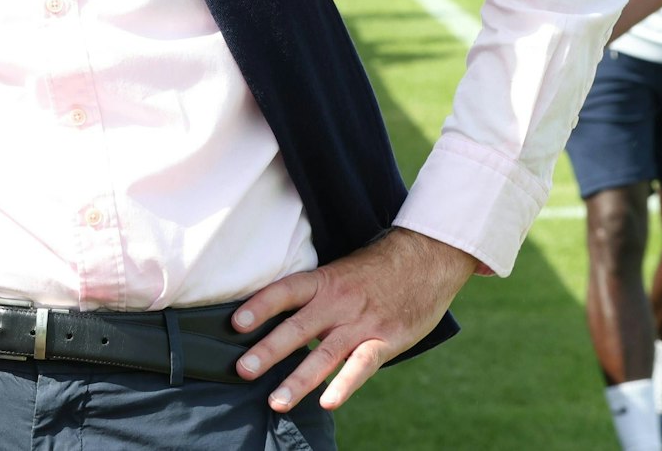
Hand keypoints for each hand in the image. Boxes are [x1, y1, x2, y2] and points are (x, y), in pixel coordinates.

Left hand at [230, 227, 475, 411]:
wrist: (427, 259)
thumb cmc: (376, 269)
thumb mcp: (340, 271)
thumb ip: (313, 295)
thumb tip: (274, 317)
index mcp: (325, 281)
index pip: (286, 291)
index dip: (260, 305)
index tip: (235, 323)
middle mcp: (339, 302)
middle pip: (298, 326)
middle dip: (269, 349)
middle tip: (242, 369)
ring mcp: (362, 323)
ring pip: (325, 354)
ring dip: (298, 379)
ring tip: (276, 401)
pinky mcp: (385, 340)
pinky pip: (362, 365)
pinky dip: (345, 384)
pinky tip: (328, 403)